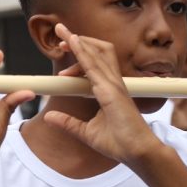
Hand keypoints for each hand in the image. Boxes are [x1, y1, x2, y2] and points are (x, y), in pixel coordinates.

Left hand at [42, 23, 161, 167]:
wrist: (136, 153)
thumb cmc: (118, 142)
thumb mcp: (85, 132)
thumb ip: (68, 123)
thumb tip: (49, 117)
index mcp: (107, 90)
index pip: (93, 63)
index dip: (80, 51)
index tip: (64, 46)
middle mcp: (112, 83)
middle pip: (97, 51)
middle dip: (79, 40)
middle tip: (60, 35)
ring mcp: (113, 85)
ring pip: (97, 53)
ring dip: (79, 41)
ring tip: (62, 33)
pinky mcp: (111, 91)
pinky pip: (94, 67)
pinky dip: (83, 53)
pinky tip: (73, 42)